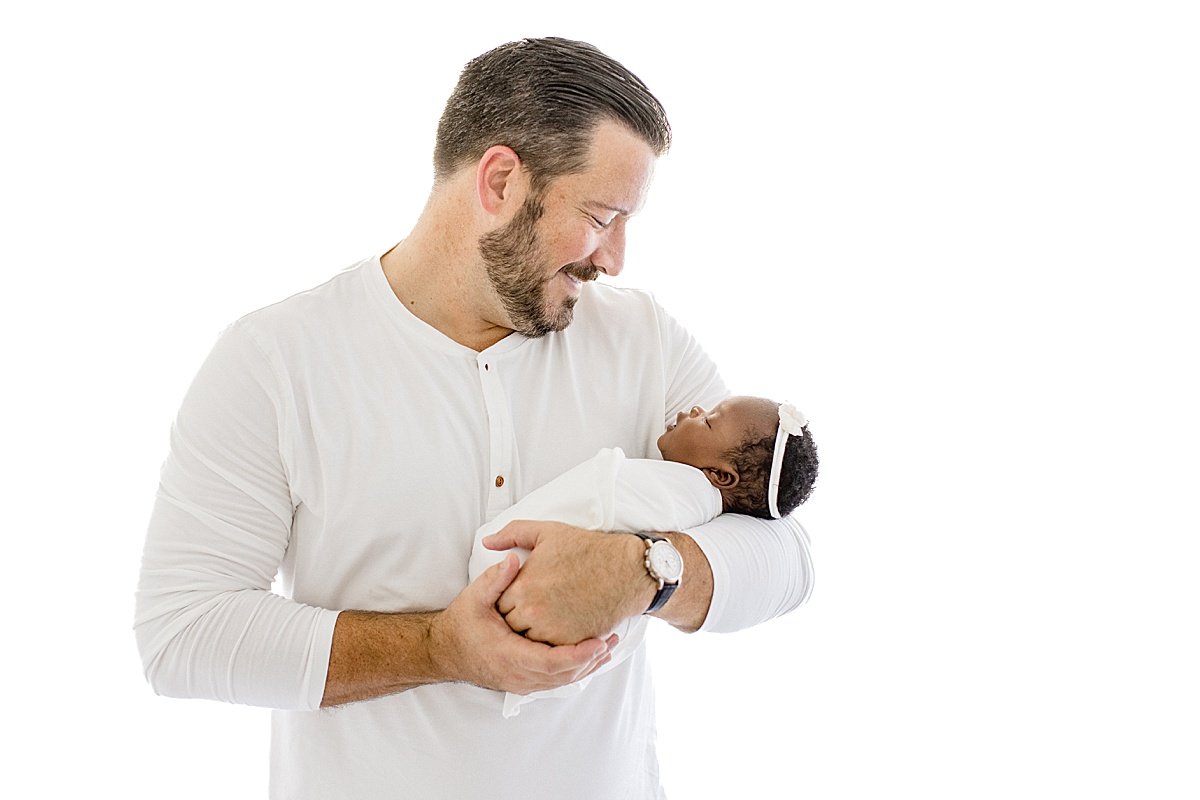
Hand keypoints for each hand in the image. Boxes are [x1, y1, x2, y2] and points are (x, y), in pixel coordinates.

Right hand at [428, 553, 617, 694]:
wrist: (445, 652)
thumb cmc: (461, 624)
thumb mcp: (474, 598)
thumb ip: (495, 579)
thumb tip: (512, 559)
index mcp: (508, 655)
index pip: (551, 662)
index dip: (578, 654)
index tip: (599, 642)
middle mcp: (517, 675)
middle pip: (563, 676)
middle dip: (590, 660)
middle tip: (611, 640)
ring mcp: (521, 682)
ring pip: (562, 682)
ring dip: (586, 667)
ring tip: (608, 647)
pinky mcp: (524, 683)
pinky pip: (555, 682)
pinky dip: (574, 671)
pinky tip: (589, 658)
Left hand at [483, 521, 656, 645]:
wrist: (625, 570)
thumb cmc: (587, 549)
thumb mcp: (546, 532)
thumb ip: (512, 534)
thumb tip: (487, 542)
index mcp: (523, 586)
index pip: (499, 603)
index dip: (507, 599)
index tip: (518, 595)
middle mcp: (533, 611)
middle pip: (511, 624)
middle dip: (517, 618)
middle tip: (531, 608)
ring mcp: (552, 630)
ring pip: (528, 640)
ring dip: (532, 632)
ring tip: (545, 618)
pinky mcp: (571, 642)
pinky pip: (550, 650)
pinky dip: (551, 641)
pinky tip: (559, 625)